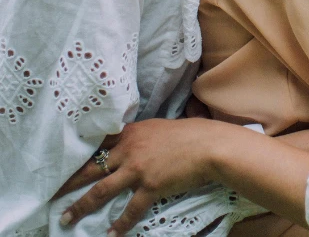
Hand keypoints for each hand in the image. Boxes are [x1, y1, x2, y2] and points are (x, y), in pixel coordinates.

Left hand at [57, 118, 219, 235]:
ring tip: (66, 219)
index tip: (65, 164)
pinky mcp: (149, 186)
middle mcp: (129, 149)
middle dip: (69, 182)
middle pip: (91, 168)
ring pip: (100, 191)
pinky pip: (129, 209)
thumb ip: (144, 137)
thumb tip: (136, 145)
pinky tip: (111, 234)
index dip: (80, 155)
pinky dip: (119, 225)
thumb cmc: (192, 134)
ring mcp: (137, 169)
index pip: (100, 144)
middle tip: (52, 193)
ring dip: (80, 206)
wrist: (209, 145)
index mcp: (132, 132)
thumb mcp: (161, 128)